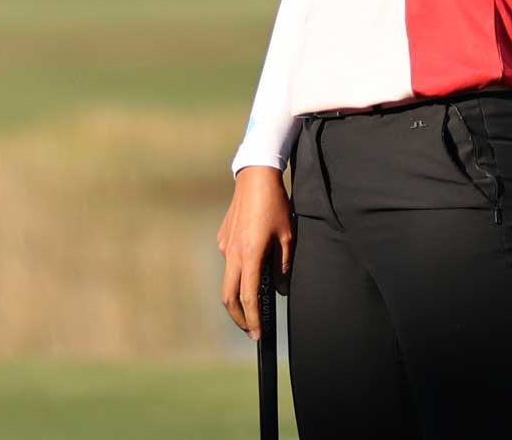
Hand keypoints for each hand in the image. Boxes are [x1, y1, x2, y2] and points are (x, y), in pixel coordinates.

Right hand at [216, 165, 293, 339]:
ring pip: (228, 279)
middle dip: (239, 317)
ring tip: (254, 305)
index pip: (248, 296)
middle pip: (229, 296)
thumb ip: (283, 265)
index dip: (252, 319)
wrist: (255, 177)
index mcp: (250, 254)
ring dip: (239, 295)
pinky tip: (252, 270)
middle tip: (252, 330)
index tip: (258, 335)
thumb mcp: (288, 236)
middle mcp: (232, 253)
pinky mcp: (223, 238)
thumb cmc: (275, 205)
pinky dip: (239, 273)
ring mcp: (225, 246)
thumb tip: (279, 289)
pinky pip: (230, 262)